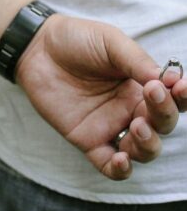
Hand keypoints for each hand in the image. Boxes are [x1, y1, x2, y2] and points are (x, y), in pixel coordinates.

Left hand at [16, 14, 186, 180]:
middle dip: (164, 115)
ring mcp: (109, 125)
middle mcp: (129, 107)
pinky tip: (121, 160)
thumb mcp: (110, 42)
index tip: (179, 86)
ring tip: (138, 126)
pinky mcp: (87, 139)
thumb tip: (167, 79)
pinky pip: (108, 164)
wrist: (38, 48)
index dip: (182, 97)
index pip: (173, 98)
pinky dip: (119, 170)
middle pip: (162, 125)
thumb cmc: (76, 40)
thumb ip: (137, 60)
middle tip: (152, 97)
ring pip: (142, 149)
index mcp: (140, 84)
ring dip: (148, 144)